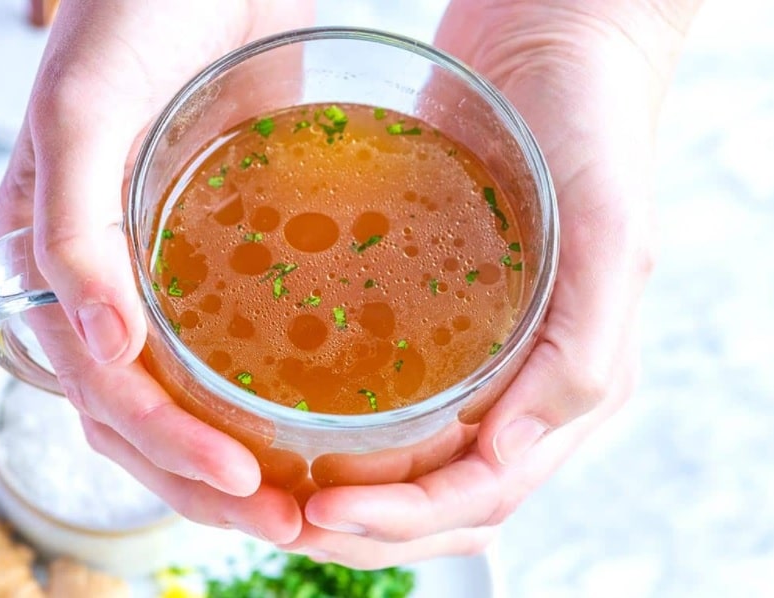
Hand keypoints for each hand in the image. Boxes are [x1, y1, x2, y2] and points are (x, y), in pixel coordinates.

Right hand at [0, 1, 312, 543]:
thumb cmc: (127, 12)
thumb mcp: (82, 111)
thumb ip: (70, 225)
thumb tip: (101, 347)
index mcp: (48, 265)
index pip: (102, 390)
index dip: (166, 446)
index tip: (242, 482)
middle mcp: (98, 282)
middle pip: (143, 415)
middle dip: (207, 479)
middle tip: (287, 521)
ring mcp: (157, 272)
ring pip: (184, 395)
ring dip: (236, 454)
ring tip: (302, 499)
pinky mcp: (213, 252)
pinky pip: (228, 341)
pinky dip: (258, 393)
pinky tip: (308, 422)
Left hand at [281, 0, 701, 566]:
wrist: (550, 42)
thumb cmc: (594, 126)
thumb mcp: (612, 235)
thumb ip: (582, 355)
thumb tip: (507, 460)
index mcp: (571, 382)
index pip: (485, 492)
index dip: (406, 520)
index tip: (323, 513)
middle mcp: (523, 379)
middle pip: (443, 494)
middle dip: (367, 524)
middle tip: (285, 517)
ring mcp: (477, 348)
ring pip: (411, 455)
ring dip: (349, 489)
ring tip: (276, 488)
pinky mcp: (432, 307)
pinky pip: (389, 386)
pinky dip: (341, 420)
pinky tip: (283, 414)